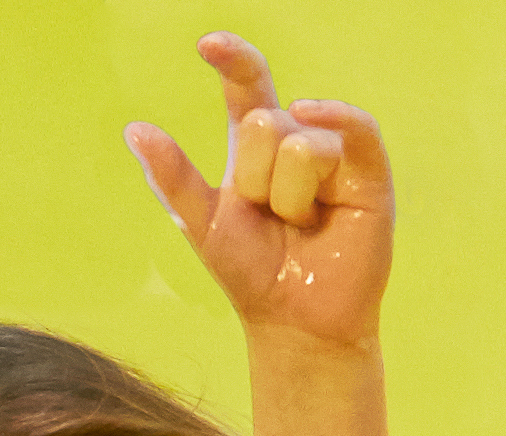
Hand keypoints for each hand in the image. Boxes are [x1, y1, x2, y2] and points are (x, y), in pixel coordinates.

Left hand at [127, 33, 392, 353]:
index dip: (232, 60)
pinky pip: (355, 127)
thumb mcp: (203, 224)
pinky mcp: (369, 171)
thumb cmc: (250, 273)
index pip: (248, 89)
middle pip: (266, 121)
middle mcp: (297, 141)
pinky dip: (336, 121)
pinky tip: (319, 125)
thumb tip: (135, 129)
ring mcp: (335, 153)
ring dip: (290, 194)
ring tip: (300, 222)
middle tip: (269, 216)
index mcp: (256, 149)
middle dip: (257, 178)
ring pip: (301, 138)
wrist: (294, 320)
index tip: (207, 44)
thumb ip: (173, 177)